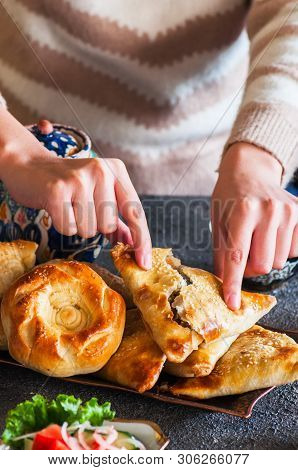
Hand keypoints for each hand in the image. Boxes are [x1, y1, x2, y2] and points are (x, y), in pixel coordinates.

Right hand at [0, 109, 151, 268]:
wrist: (30, 166)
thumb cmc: (70, 184)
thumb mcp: (99, 193)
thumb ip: (119, 218)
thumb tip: (135, 243)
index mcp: (116, 170)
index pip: (136, 211)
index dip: (142, 239)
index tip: (144, 263)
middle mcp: (101, 170)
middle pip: (109, 224)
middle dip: (95, 225)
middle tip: (81, 206)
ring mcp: (79, 179)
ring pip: (90, 229)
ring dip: (79, 225)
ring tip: (69, 206)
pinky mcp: (57, 190)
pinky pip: (69, 228)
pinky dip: (64, 225)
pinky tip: (58, 208)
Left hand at [212, 142, 296, 309]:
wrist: (251, 169)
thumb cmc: (230, 196)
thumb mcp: (218, 220)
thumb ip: (221, 252)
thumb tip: (224, 282)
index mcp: (242, 211)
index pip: (237, 257)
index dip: (234, 283)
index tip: (232, 303)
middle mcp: (267, 211)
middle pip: (263, 265)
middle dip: (250, 269)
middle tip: (243, 256)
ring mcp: (287, 212)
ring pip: (278, 261)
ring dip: (265, 258)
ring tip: (256, 240)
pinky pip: (293, 251)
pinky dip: (280, 250)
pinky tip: (271, 235)